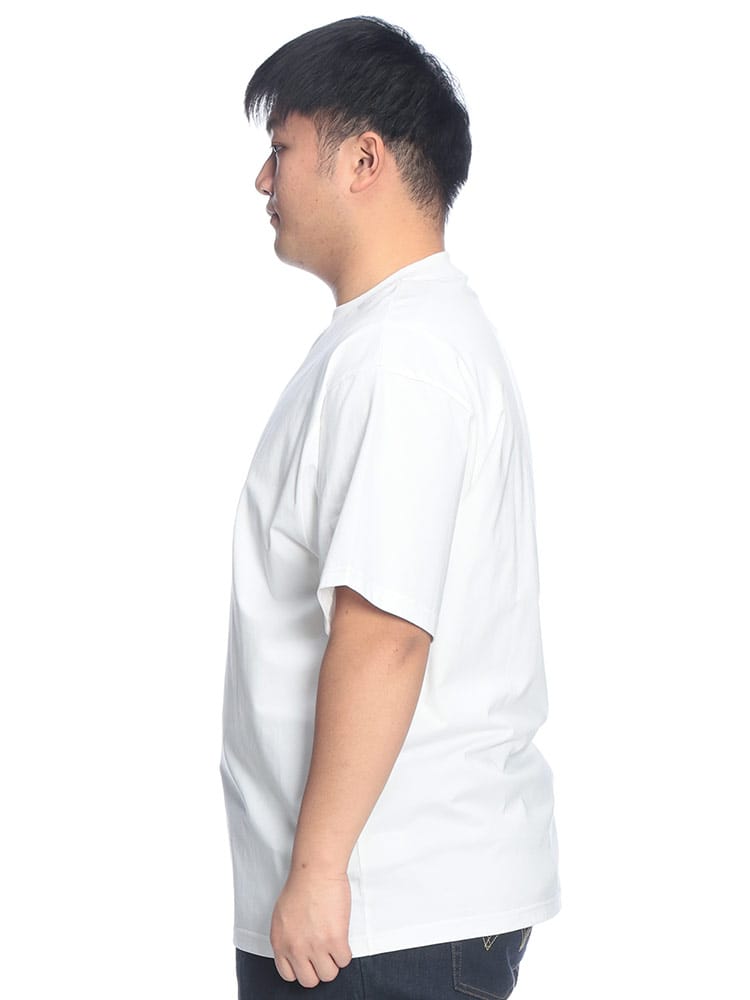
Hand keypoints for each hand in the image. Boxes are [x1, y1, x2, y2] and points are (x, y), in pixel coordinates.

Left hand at [269, 867, 352, 987]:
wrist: (315, 870)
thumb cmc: (300, 885)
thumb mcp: (282, 916)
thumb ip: (287, 937)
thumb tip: (297, 950)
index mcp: (280, 943)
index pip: (289, 975)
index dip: (302, 968)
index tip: (308, 960)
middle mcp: (295, 949)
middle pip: (309, 980)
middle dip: (318, 968)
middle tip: (323, 954)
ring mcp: (315, 946)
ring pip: (328, 974)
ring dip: (333, 962)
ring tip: (334, 945)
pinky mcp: (335, 940)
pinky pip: (344, 960)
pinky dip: (345, 952)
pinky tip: (342, 938)